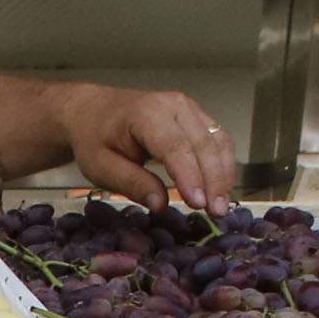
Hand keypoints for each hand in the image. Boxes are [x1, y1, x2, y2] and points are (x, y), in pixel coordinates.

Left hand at [65, 86, 239, 212]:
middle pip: (203, 144)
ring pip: (217, 141)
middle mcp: (173, 105)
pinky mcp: (196, 115)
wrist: (95, 110)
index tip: (197, 203)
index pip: (175, 147)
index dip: (189, 176)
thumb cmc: (96, 138)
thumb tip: (161, 204)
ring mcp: (188, 108)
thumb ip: (131, 183)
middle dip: (214, 180)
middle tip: (216, 211)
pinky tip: (222, 189)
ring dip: (224, 174)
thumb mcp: (100, 166)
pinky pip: (218, 139)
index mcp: (146, 114)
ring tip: (221, 206)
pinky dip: (224, 164)